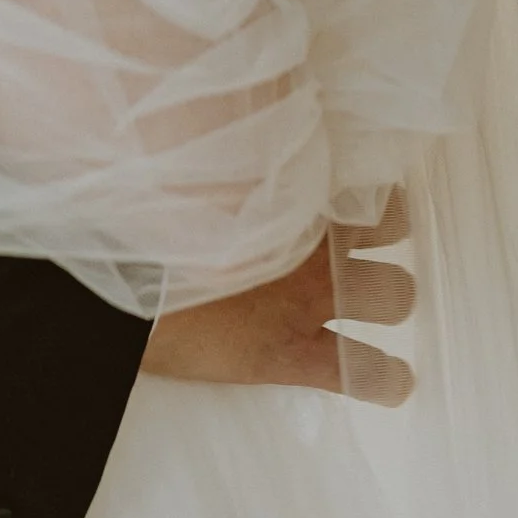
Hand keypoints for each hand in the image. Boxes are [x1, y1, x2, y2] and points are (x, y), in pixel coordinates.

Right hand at [141, 194, 414, 405]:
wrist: (123, 292)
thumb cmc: (145, 232)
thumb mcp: (189, 183)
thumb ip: (229, 171)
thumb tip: (232, 136)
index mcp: (286, 196)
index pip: (355, 179)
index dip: (359, 185)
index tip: (352, 189)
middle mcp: (309, 245)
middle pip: (389, 229)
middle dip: (381, 236)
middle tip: (364, 243)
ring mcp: (308, 302)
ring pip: (395, 295)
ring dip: (389, 296)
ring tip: (378, 301)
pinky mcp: (293, 356)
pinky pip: (366, 374)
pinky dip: (385, 379)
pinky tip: (393, 380)